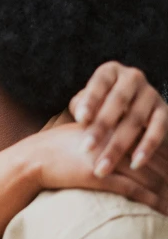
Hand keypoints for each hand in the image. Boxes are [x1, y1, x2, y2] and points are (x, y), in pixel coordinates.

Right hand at [24, 124, 167, 214]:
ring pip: (149, 176)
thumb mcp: (83, 133)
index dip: (166, 156)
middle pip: (153, 158)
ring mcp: (109, 158)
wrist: (34, 158)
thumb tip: (121, 143)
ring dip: (166, 191)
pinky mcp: (101, 176)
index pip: (147, 141)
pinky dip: (151, 200)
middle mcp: (115, 140)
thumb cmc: (55, 147)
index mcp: (113, 127)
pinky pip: (134, 190)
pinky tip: (161, 208)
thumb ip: (104, 134)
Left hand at [69, 61, 167, 175]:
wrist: (131, 113)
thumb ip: (81, 107)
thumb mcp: (88, 103)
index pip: (99, 83)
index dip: (90, 100)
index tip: (80, 120)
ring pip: (135, 120)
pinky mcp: (165, 111)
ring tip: (103, 167)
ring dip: (118, 145)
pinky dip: (146, 147)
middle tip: (85, 149)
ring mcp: (151, 93)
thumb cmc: (99, 107)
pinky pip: (158, 130)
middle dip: (101, 127)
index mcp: (110, 71)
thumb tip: (84, 119)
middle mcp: (133, 77)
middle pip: (117, 102)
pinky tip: (135, 164)